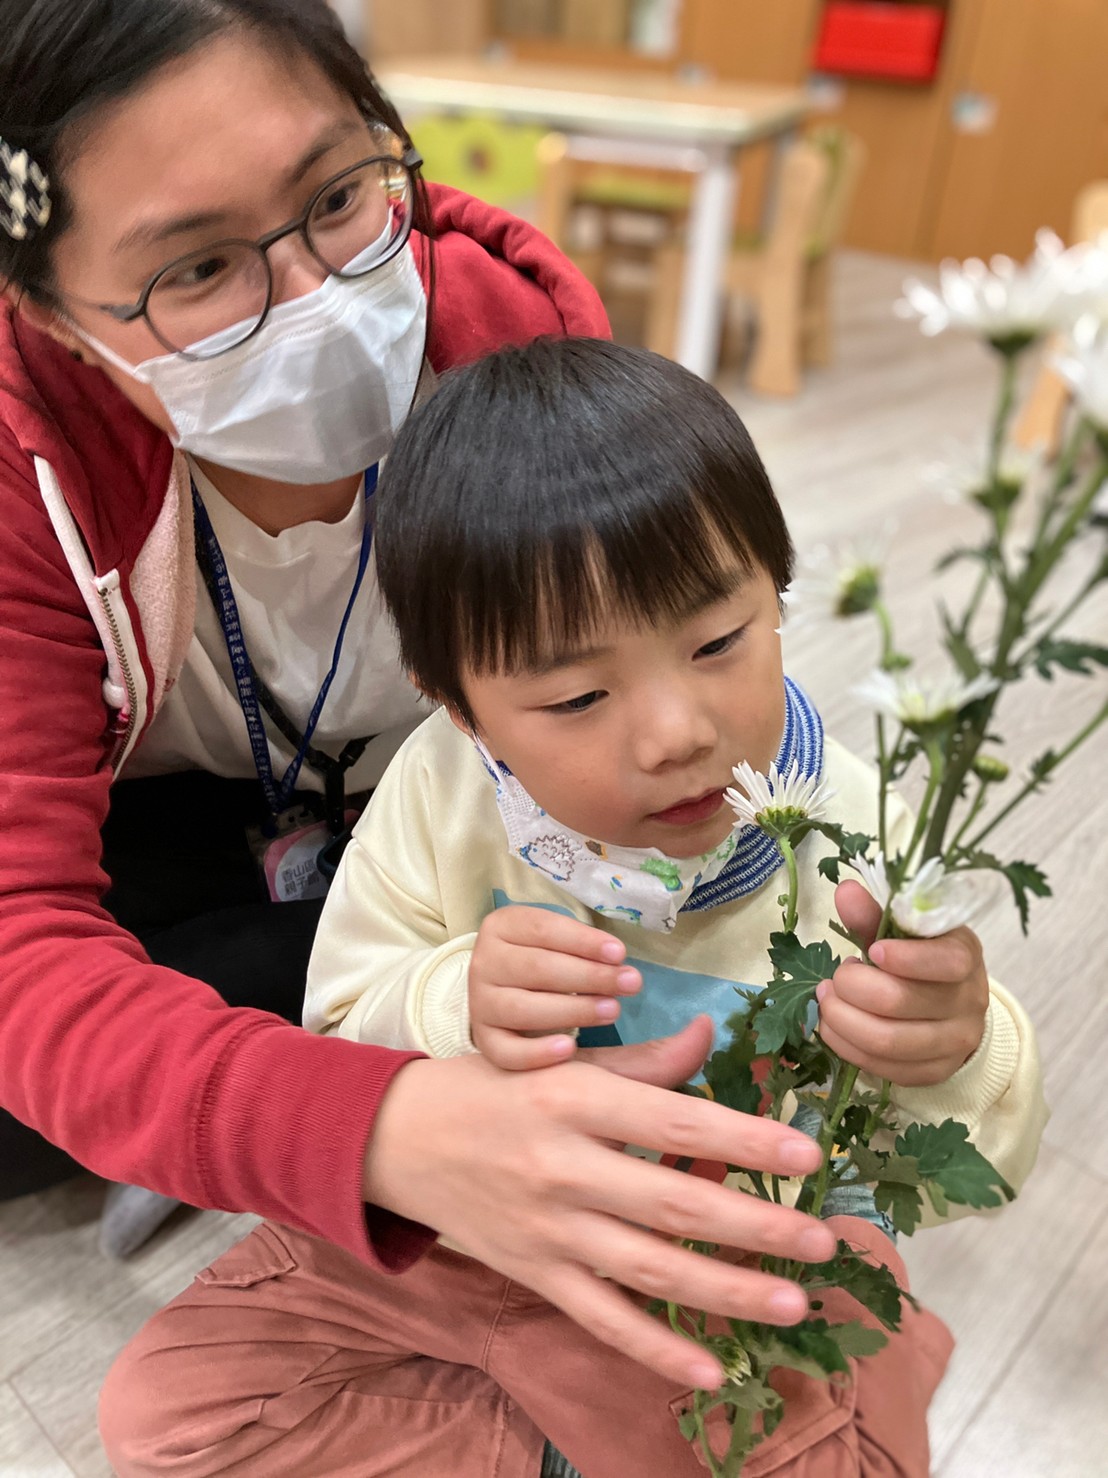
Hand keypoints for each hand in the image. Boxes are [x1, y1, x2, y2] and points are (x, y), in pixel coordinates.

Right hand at [363, 1015, 836, 1389]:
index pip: (672, 1123)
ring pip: (647, 1269)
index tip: (807, 1154)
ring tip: (793, 1302)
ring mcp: (548, 1230)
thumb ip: (642, 1061)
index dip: (743, 1140)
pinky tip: (711, 1370)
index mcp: (574, 1100)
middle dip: (754, 1226)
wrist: (397, 1139)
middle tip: (823, 1240)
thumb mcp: (561, 1063)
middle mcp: (563, 1167)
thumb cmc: (491, 1089)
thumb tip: (713, 1036)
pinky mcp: (534, 1274)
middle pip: (671, 1204)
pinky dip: (655, 1347)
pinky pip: (601, 1319)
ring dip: (725, 1291)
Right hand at [469, 906, 641, 1068]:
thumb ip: (582, 946)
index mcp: (502, 926)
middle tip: (630, 983)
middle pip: (537, 968)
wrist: (505, 988)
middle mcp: (484, 962)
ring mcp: (480, 1003)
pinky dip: (536, 1053)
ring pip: (523, 1009)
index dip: (583, 941)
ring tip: (612, 1010)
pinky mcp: (484, 1038)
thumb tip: (617, 960)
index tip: (620, 954)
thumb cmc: (543, 959)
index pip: (543, 930)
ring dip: (573, 1010)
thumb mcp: (557, 939)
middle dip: (589, 976)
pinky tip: (570, 1049)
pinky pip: (505, 1052)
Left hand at [817, 881, 988, 1086]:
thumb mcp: (905, 931)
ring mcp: (955, 1042)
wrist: (954, 1007)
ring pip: (888, 1042)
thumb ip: (875, 914)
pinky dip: (848, 1048)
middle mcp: (969, 1001)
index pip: (946, 962)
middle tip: (834, 978)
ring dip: (842, 1020)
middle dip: (852, 988)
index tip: (872, 951)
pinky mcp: (935, 1072)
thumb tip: (845, 891)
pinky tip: (833, 1028)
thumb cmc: (922, 958)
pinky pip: (886, 1069)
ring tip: (826, 1001)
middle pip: (900, 1002)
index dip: (905, 958)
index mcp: (965, 955)